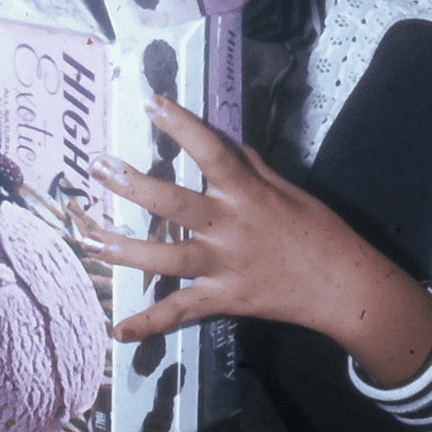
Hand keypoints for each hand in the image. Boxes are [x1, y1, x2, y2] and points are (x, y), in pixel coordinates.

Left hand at [84, 96, 431, 387]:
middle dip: (131, 185)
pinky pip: (181, 313)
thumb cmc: (319, 230)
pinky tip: (120, 330)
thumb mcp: (288, 189)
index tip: (149, 101)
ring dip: (124, 249)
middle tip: (98, 167)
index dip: (178, 124)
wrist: (342, 286)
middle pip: (172, 203)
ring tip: (89, 237)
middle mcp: (229, 226)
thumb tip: (225, 142)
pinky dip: (150, 323)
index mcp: (247, 192)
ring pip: (164, 258)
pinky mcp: (223, 299)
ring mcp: (223, 265)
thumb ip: (252, 166)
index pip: (208, 150)